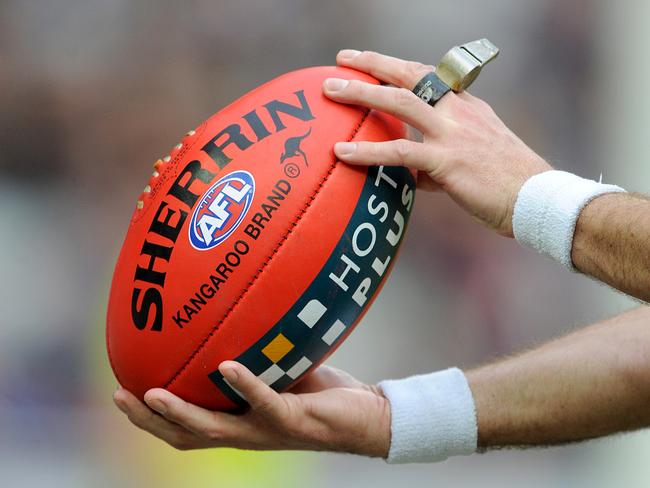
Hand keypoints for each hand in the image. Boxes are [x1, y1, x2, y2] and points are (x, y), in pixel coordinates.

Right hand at [113, 361, 389, 456]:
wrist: (367, 417)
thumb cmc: (322, 392)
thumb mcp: (282, 368)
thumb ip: (257, 352)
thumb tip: (234, 311)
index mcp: (238, 422)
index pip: (185, 427)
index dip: (151, 418)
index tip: (123, 390)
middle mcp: (246, 432)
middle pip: (185, 436)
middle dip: (149, 420)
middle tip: (120, 395)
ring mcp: (267, 430)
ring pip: (212, 429)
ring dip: (179, 413)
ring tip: (152, 393)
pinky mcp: (293, 421)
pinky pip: (264, 403)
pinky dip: (243, 384)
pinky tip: (225, 366)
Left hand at [324, 49, 551, 236]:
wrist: (537, 200)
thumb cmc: (507, 185)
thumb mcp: (474, 160)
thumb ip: (438, 161)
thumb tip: (412, 174)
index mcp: (467, 107)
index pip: (427, 75)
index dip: (397, 66)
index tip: (371, 62)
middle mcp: (459, 111)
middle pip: (409, 74)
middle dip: (373, 64)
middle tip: (342, 61)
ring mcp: (453, 133)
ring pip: (399, 102)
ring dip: (361, 93)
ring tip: (330, 90)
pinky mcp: (447, 160)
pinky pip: (399, 151)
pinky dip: (367, 151)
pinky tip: (341, 153)